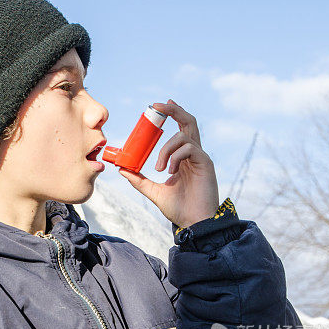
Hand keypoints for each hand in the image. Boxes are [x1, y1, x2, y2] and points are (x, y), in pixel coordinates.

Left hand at [118, 99, 219, 227]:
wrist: (194, 223)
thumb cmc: (179, 209)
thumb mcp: (154, 192)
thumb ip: (140, 180)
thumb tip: (122, 169)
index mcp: (183, 158)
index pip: (179, 129)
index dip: (171, 115)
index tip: (157, 108)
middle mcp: (194, 154)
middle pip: (188, 122)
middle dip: (173, 110)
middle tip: (158, 105)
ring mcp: (201, 158)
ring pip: (183, 136)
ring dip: (166, 149)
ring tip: (159, 169)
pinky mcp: (206, 163)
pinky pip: (189, 148)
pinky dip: (175, 157)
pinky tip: (171, 172)